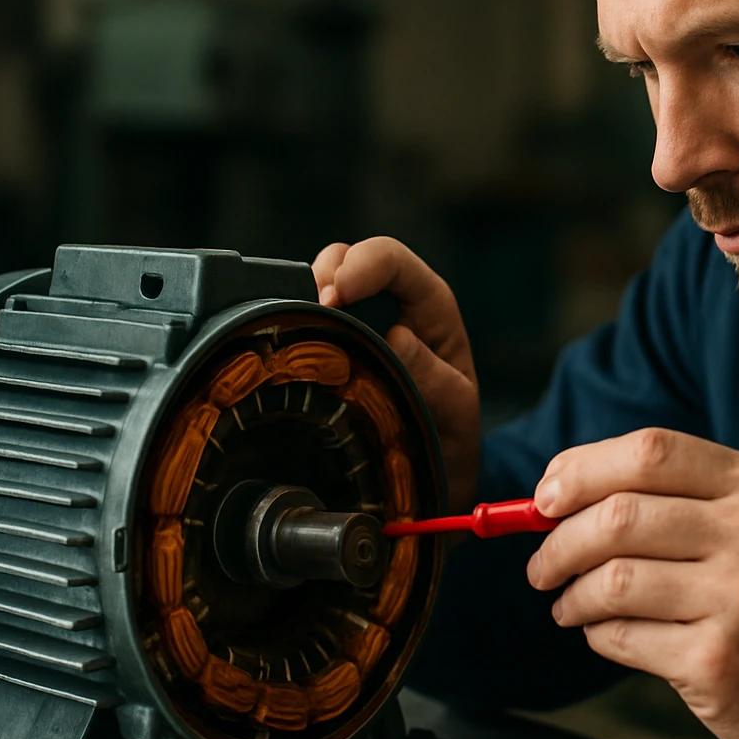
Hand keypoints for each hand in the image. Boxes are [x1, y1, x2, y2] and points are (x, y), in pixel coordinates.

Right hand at [312, 238, 480, 511]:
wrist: (434, 480)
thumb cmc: (450, 439)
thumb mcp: (455, 412)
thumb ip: (435, 378)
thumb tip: (397, 337)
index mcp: (429, 309)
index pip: (394, 261)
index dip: (362, 265)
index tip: (334, 295)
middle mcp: (393, 307)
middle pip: (348, 258)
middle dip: (323, 273)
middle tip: (311, 310)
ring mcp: (358, 326)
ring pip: (318, 283)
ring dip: (299, 293)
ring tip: (293, 322)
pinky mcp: (331, 349)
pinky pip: (302, 320)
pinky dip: (288, 322)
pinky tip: (284, 342)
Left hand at [526, 428, 738, 738]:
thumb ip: (678, 497)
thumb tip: (562, 491)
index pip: (650, 451)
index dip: (582, 469)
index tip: (546, 496)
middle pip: (618, 515)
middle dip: (559, 540)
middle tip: (543, 563)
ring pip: (612, 579)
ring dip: (572, 594)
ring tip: (569, 605)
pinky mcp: (718, 661)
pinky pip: (622, 637)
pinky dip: (598, 635)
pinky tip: (605, 635)